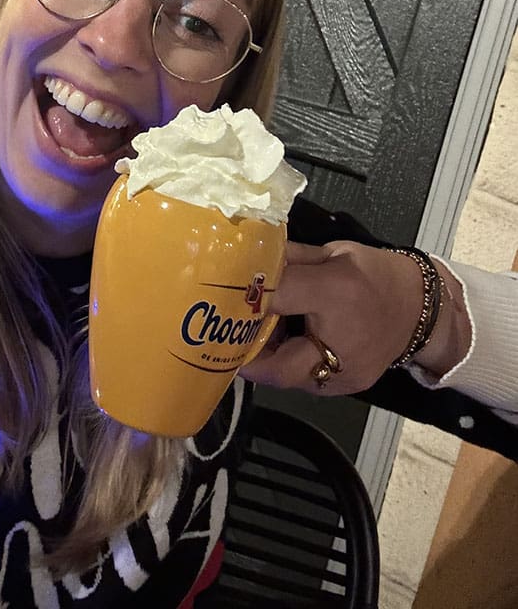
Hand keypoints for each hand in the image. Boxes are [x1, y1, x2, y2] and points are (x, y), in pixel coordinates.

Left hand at [241, 240, 469, 394]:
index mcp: (335, 292)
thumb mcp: (333, 253)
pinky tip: (279, 346)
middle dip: (246, 350)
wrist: (423, 309)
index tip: (218, 293)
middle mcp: (339, 341)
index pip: (277, 296)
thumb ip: (290, 258)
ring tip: (246, 337)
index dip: (245, 296)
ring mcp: (344, 373)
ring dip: (264, 359)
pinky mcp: (347, 388)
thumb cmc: (375, 275)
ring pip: (287, 377)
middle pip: (275, 362)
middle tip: (223, 333)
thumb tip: (250, 254)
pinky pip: (305, 381)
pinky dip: (287, 365)